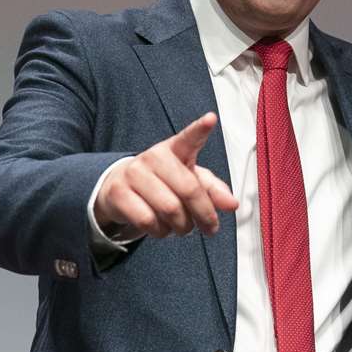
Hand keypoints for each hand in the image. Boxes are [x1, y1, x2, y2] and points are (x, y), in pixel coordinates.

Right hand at [93, 113, 238, 237]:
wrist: (120, 188)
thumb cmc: (162, 183)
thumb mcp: (189, 181)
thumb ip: (213, 190)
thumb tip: (232, 204)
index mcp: (175, 149)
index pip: (189, 138)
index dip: (200, 129)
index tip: (211, 119)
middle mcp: (154, 157)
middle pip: (188, 190)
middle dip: (204, 215)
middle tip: (210, 227)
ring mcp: (134, 173)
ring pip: (169, 210)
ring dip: (182, 227)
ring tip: (182, 226)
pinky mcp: (118, 193)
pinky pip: (148, 221)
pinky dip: (161, 232)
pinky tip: (161, 228)